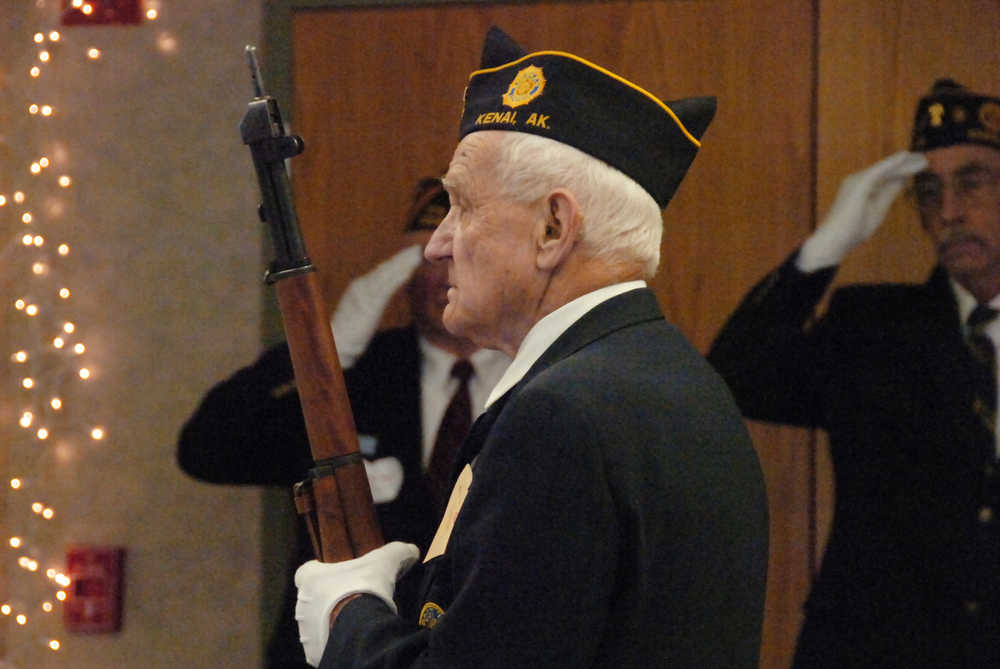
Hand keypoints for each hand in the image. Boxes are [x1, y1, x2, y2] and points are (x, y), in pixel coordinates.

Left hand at [294, 542, 419, 665]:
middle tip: (353, 599)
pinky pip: (324, 646)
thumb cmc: (365, 586)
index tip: (336, 575)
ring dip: (331, 622)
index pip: (307, 572)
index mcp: (310, 579)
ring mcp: (306, 631)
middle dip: (329, 599)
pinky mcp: (314, 653)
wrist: (360, 626)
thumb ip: (397, 552)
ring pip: (317, 624)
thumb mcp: (385, 561)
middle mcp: (302, 605)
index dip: (320, 573)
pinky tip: (354, 638)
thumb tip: (411, 550)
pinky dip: (335, 642)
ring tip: (356, 621)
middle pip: (313, 599)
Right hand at [330, 244, 424, 368]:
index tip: (411, 253)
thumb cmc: (348, 332)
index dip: (396, 262)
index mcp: (360, 288)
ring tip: (415, 255)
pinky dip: (397, 278)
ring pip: (386, 275)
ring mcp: (364, 295)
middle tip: (417, 248)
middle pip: (385, 270)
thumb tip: (382, 295)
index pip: (381, 272)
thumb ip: (372, 302)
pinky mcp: (369, 305)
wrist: (337, 344)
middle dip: (401, 258)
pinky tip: (408, 271)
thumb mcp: (363, 314)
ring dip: (401, 264)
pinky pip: (386, 288)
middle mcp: (361, 287)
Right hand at [797, 151, 928, 271]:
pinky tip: (905, 156)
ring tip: (921, 160)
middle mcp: (856, 180)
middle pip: (885, 171)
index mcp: (860, 187)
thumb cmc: (854, 229)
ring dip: (903, 164)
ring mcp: (856, 181)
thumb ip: (888, 194)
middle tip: (923, 160)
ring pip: (884, 169)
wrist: (836, 240)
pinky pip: (878, 171)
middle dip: (904, 165)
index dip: (902, 171)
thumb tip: (901, 181)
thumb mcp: (878, 210)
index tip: (918, 167)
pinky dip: (892, 163)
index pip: (884, 177)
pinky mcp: (859, 184)